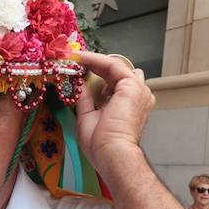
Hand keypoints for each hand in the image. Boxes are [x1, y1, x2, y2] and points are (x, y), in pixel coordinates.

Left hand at [73, 51, 154, 167]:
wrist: (111, 152)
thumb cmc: (101, 144)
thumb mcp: (88, 116)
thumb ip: (85, 98)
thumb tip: (79, 84)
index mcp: (130, 105)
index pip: (113, 83)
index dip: (95, 74)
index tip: (76, 69)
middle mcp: (137, 95)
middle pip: (114, 72)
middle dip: (92, 65)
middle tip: (71, 59)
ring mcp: (137, 88)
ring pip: (113, 66)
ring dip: (91, 60)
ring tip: (71, 56)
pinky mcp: (131, 84)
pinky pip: (111, 64)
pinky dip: (94, 59)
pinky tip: (79, 57)